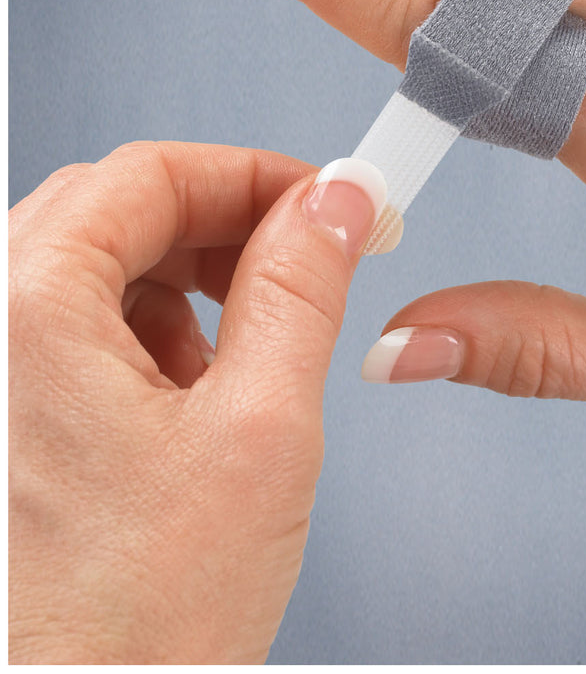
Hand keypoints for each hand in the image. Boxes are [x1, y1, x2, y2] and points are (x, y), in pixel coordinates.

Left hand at [9, 141, 379, 661]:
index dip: (254, 175)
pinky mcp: (9, 414)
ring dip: (191, 283)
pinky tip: (195, 395)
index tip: (324, 201)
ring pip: (100, 267)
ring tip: (250, 350)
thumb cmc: (137, 627)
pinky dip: (155, 334)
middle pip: (118, 211)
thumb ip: (302, 289)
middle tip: (308, 255)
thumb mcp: (261, 429)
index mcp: (24, 315)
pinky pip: (79, 327)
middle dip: (226, 225)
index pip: (148, 174)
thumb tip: (336, 202)